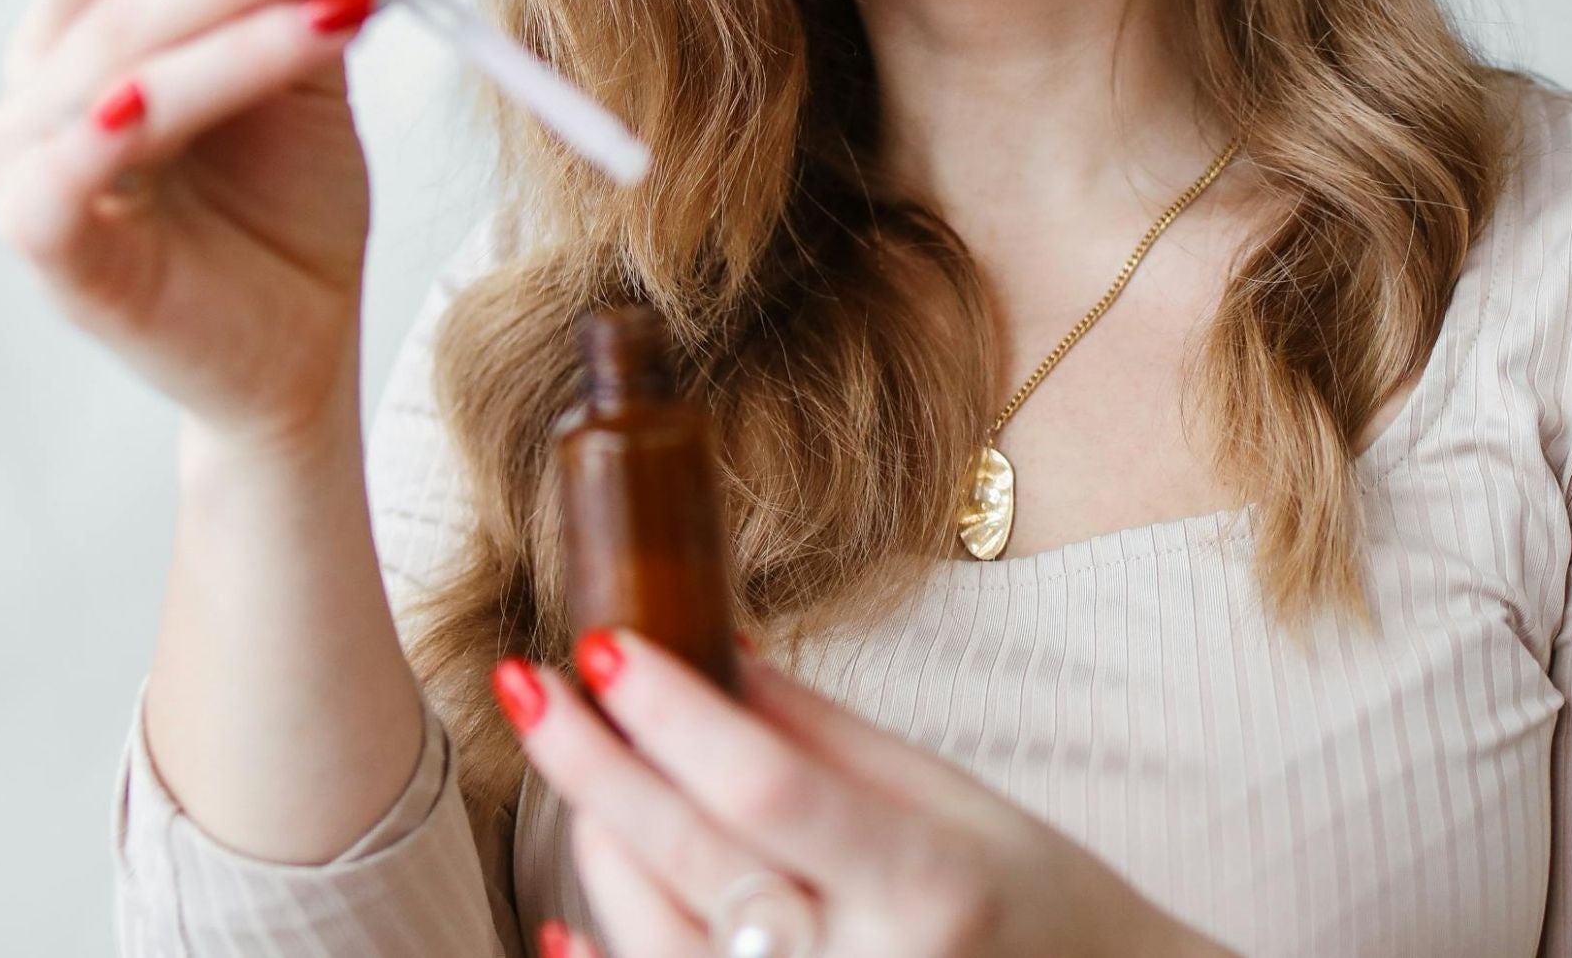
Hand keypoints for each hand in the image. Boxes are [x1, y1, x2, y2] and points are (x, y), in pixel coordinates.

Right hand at [0, 0, 382, 448]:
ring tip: (337, 8)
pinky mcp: (58, 254)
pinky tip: (150, 103)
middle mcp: (46, 92)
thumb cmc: (289, 206)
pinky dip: (98, 134)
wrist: (306, 338)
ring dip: (234, 29)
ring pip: (112, 68)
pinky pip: (52, 183)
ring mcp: (38, 172)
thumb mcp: (312, 75)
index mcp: (94, 36)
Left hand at [490, 628, 1216, 957]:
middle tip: (531, 681)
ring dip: (597, 846)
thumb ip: (824, 735)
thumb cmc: (1039, 899)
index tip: (604, 644)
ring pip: (659, 945)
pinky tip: (560, 918)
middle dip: (596, 764)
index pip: (769, 788)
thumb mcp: (953, 798)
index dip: (676, 715)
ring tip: (567, 758)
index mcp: (927, 884)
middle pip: (693, 862)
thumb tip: (709, 646)